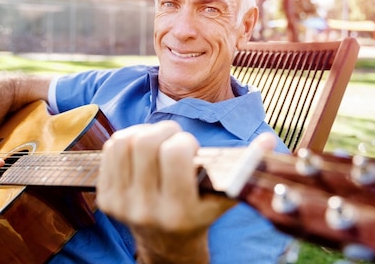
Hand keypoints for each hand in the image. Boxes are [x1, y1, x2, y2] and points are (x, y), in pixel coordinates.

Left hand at [97, 122, 277, 263]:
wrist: (167, 243)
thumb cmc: (200, 212)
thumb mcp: (224, 195)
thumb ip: (247, 166)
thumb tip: (269, 139)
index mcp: (179, 210)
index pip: (176, 153)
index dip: (186, 142)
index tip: (191, 150)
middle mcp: (146, 209)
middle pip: (146, 142)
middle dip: (164, 131)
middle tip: (174, 139)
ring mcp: (121, 205)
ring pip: (123, 142)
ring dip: (143, 132)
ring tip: (157, 142)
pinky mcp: (105, 198)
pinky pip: (110, 150)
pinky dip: (126, 140)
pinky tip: (141, 150)